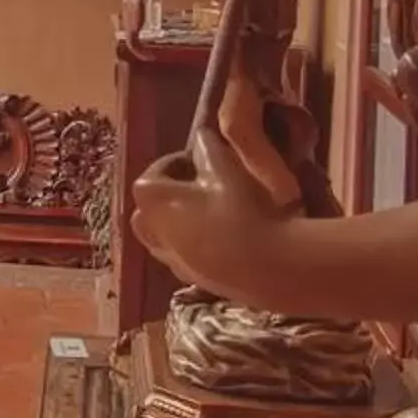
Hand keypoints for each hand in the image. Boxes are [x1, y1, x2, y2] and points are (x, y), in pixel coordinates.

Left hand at [129, 127, 310, 306]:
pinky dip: (192, 244)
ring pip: (161, 238)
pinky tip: (223, 238)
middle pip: (144, 213)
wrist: (272, 268)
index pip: (149, 177)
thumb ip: (208, 149)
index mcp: (156, 205)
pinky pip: (182, 257)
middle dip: (163, 198)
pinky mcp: (196, 281)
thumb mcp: (228, 168)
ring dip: (176, 222)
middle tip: (195, 188)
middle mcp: (156, 236)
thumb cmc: (244, 210)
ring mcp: (174, 263)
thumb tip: (200, 137)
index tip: (197, 158)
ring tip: (210, 213)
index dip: (171, 164)